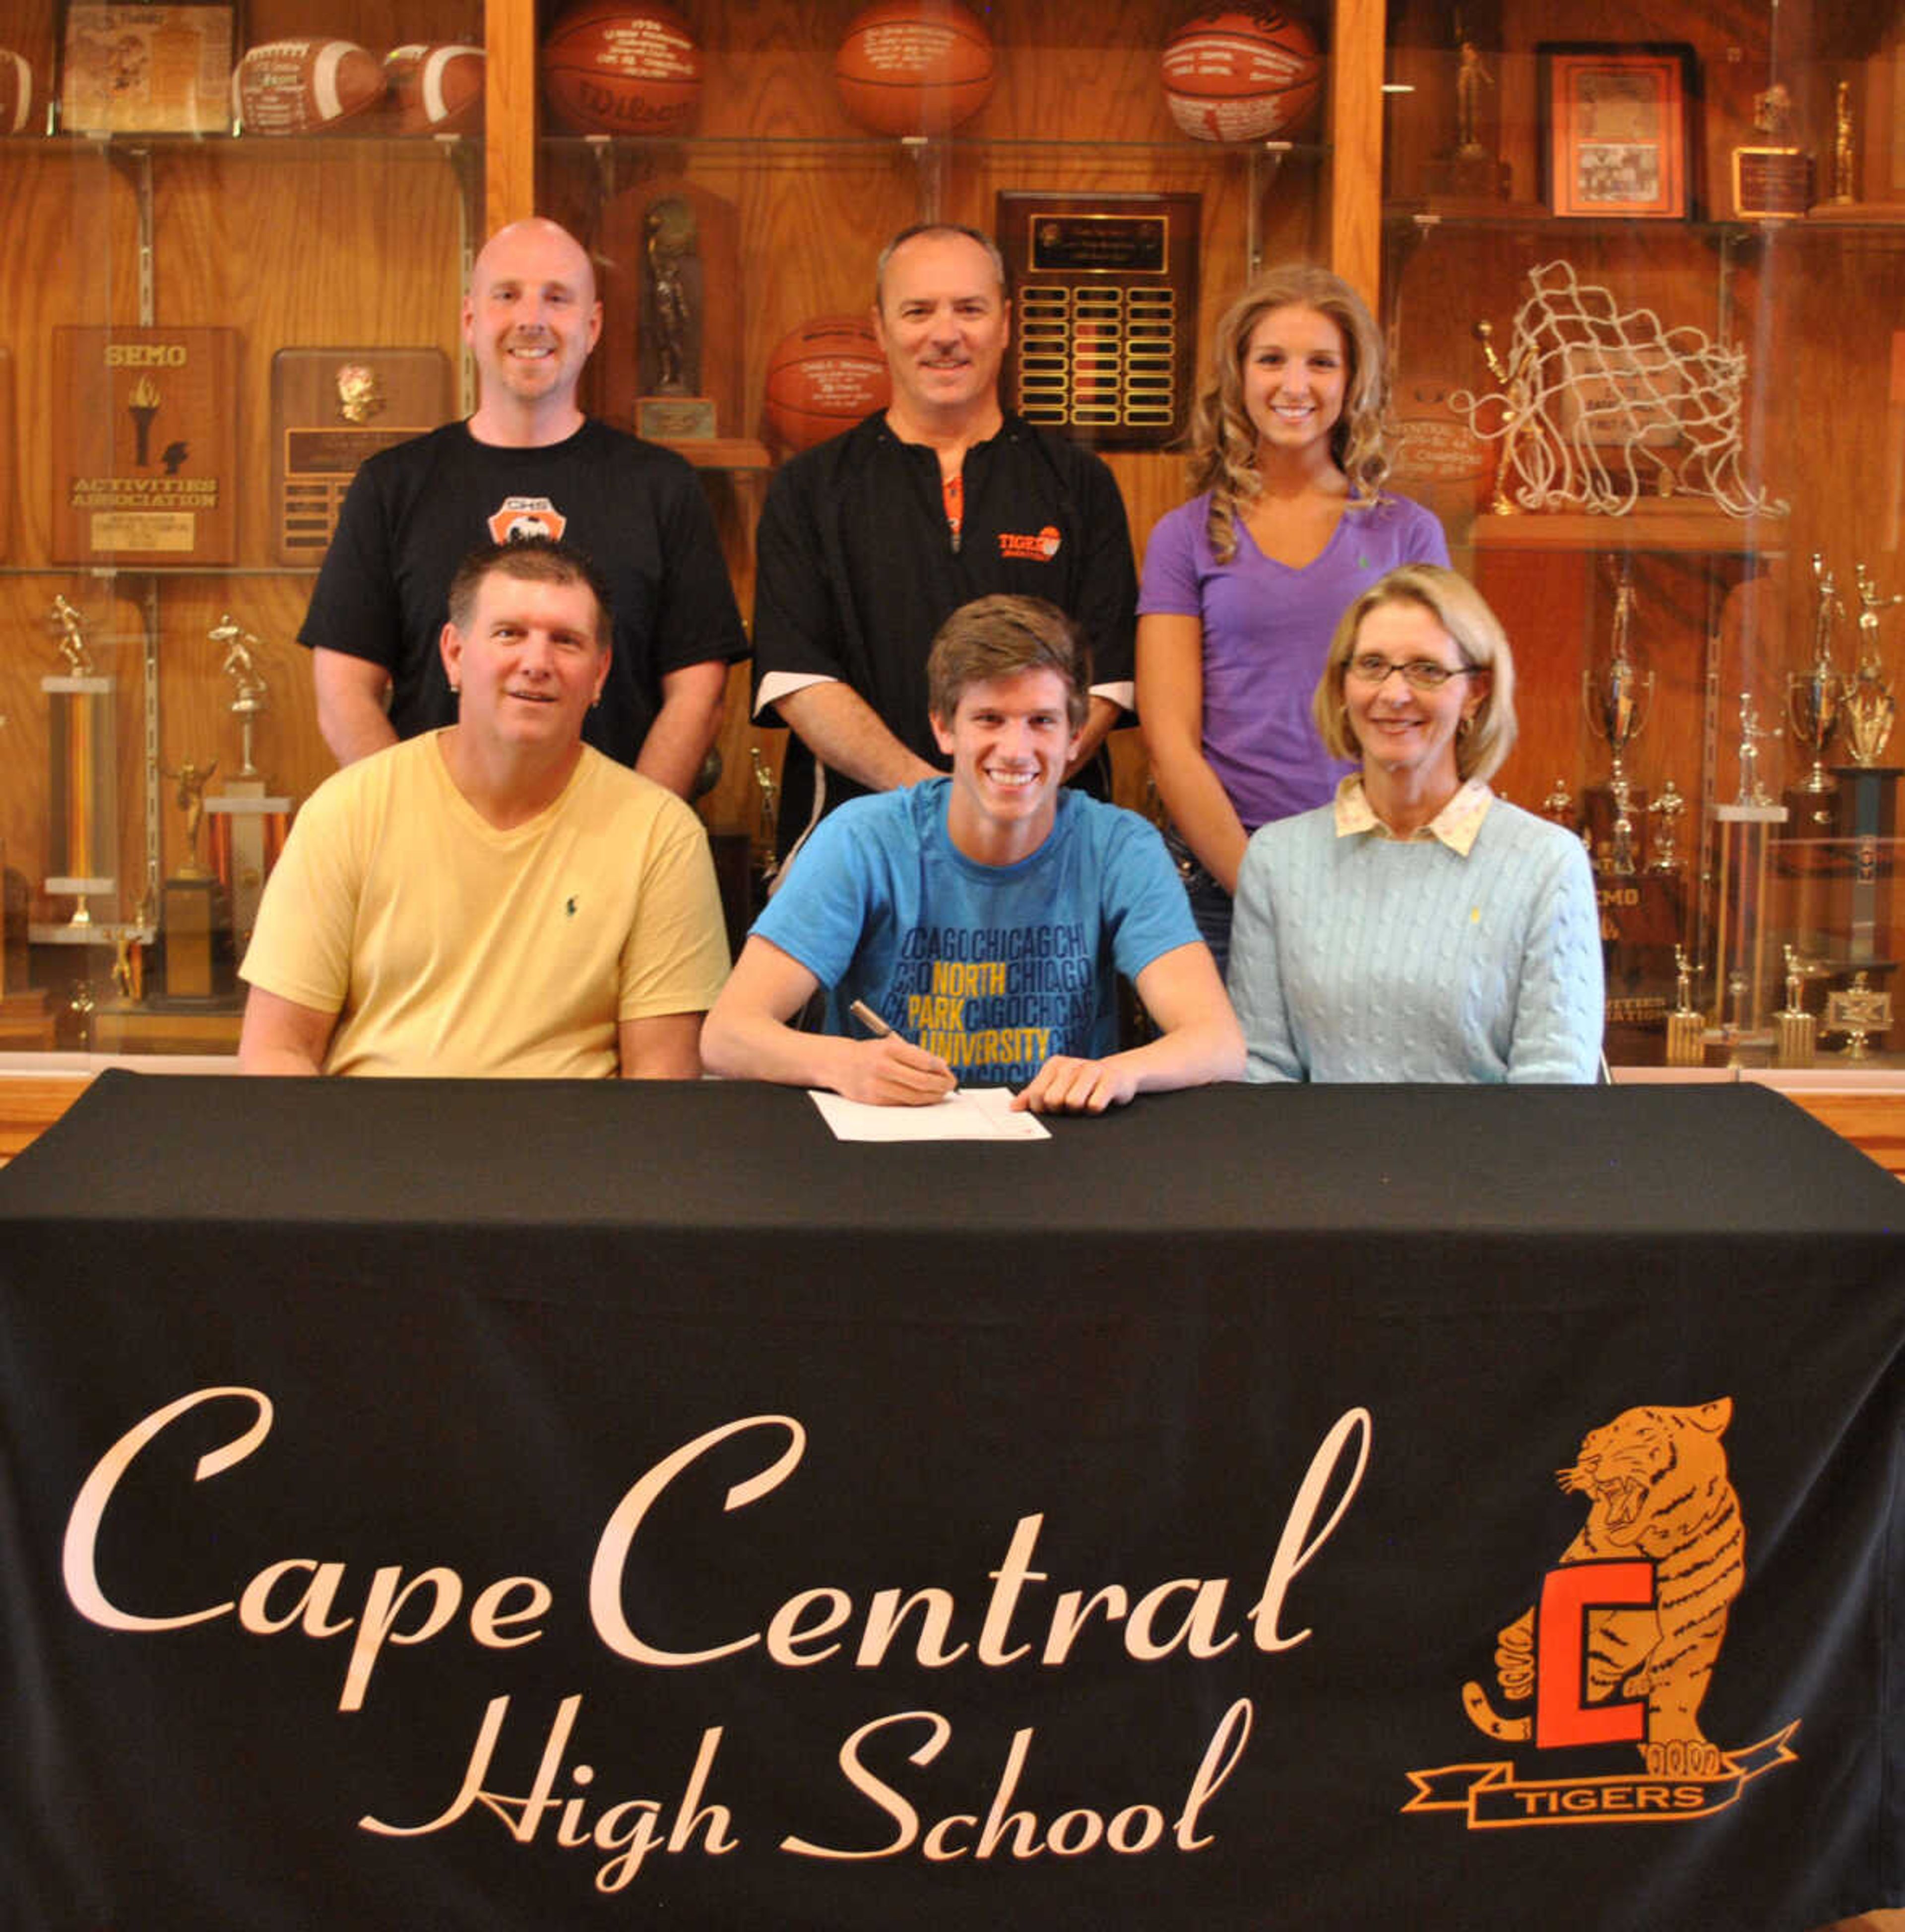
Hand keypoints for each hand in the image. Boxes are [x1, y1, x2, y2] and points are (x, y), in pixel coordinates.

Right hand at [836, 1035, 955, 1106]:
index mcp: (888, 1048)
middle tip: (950, 1085)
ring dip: (932, 1096)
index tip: (948, 1071)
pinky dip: (917, 1102)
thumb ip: (914, 1055)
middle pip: (921, 1081)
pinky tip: (925, 1098)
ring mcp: (877, 1086)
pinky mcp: (874, 1101)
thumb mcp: (890, 1045)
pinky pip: (902, 1104)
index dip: (940, 1068)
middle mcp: (882, 1067)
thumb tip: (941, 1067)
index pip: (923, 1061)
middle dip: (941, 1085)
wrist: (839, 1064)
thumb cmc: (870, 1054)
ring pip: (914, 1097)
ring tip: (941, 1093)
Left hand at [1012, 1054, 1138, 1114]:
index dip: (1042, 1109)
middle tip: (1071, 1105)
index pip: (1036, 1095)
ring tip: (1085, 1102)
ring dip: (1079, 1111)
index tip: (1052, 1108)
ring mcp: (1093, 1070)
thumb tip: (1013, 1107)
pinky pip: (1094, 1106)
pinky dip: (1095, 1111)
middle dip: (1061, 1110)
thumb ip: (1032, 1096)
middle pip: (1053, 1100)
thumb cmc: (1081, 1085)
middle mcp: (1072, 1064)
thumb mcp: (1055, 1086)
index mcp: (1055, 1065)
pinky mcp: (1111, 1080)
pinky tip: (1099, 1101)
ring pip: (1074, 1103)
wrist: (1118, 1074)